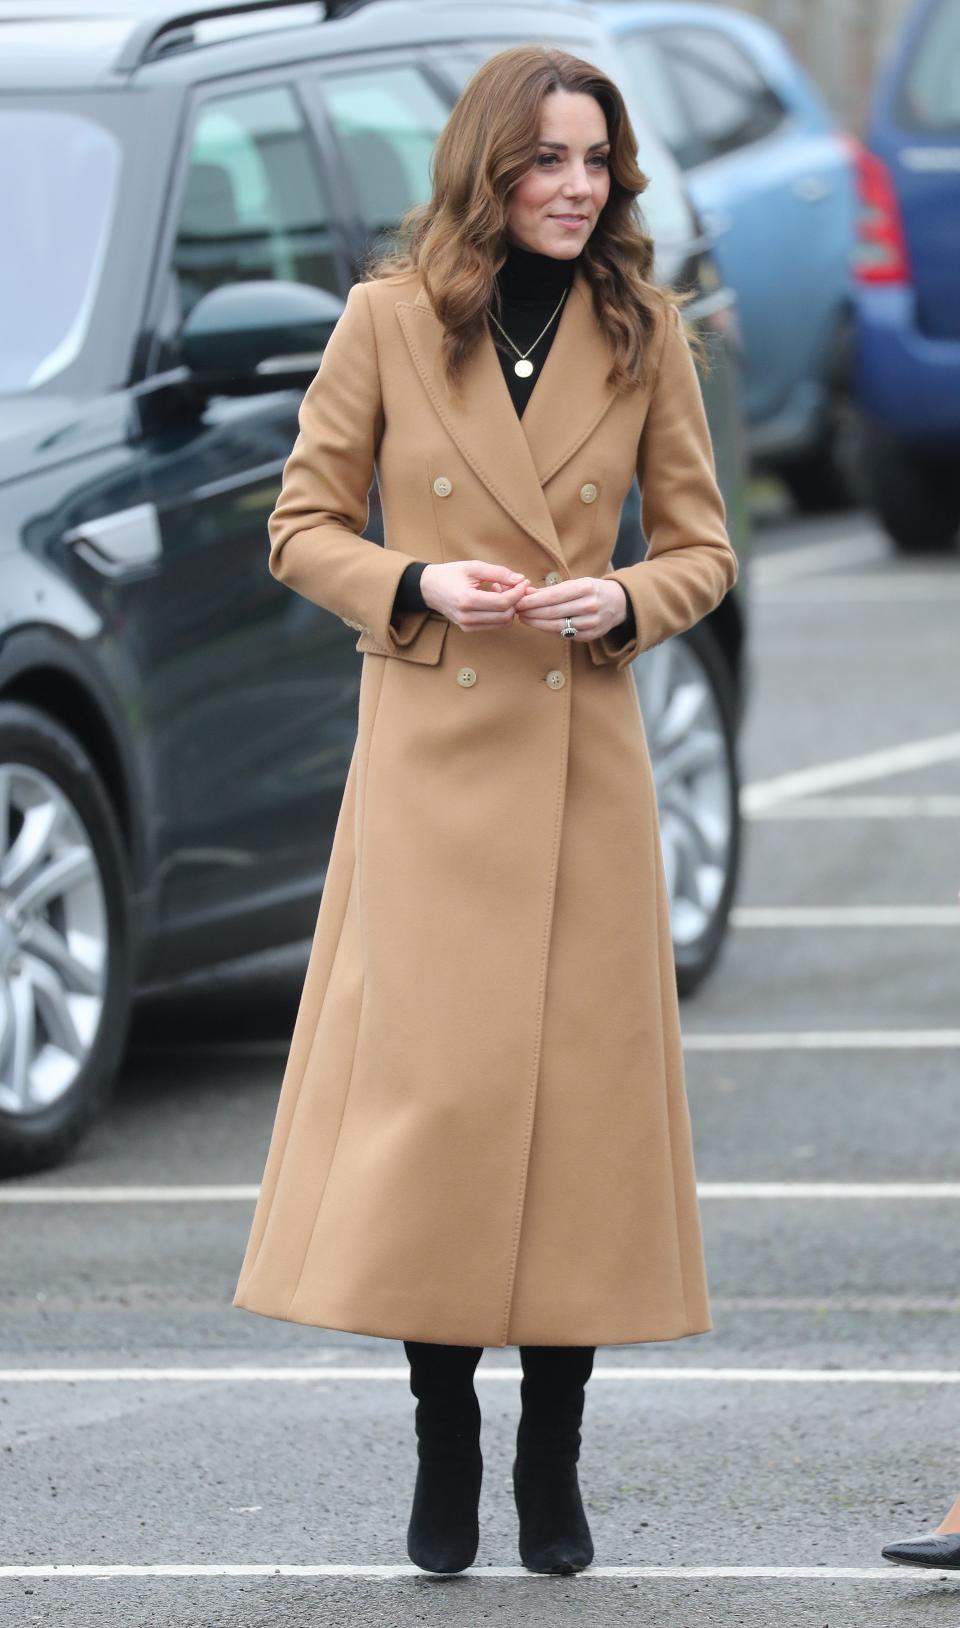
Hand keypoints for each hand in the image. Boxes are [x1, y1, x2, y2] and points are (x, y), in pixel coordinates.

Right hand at [420, 560, 529, 630]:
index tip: (524, 582)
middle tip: (510, 584)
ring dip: (508, 607)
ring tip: (498, 589)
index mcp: (466, 600)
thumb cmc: (450, 574)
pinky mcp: (469, 629)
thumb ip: (498, 572)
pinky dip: (500, 612)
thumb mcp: (473, 567)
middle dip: (515, 600)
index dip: (518, 593)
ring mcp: (467, 626)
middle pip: (505, 616)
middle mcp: (467, 617)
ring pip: (502, 623)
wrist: (429, 588)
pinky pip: (494, 625)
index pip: (502, 603)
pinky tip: (492, 598)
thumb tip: (521, 579)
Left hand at [514, 575, 628, 639]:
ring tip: (525, 619)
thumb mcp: (575, 583)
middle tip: (517, 611)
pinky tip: (539, 626)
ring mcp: (591, 622)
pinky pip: (564, 634)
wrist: (618, 603)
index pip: (552, 597)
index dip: (533, 601)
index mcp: (585, 588)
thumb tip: (526, 592)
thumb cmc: (592, 590)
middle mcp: (589, 605)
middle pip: (552, 612)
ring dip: (537, 623)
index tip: (519, 602)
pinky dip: (549, 630)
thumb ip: (552, 590)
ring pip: (557, 626)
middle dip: (531, 613)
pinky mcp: (591, 635)